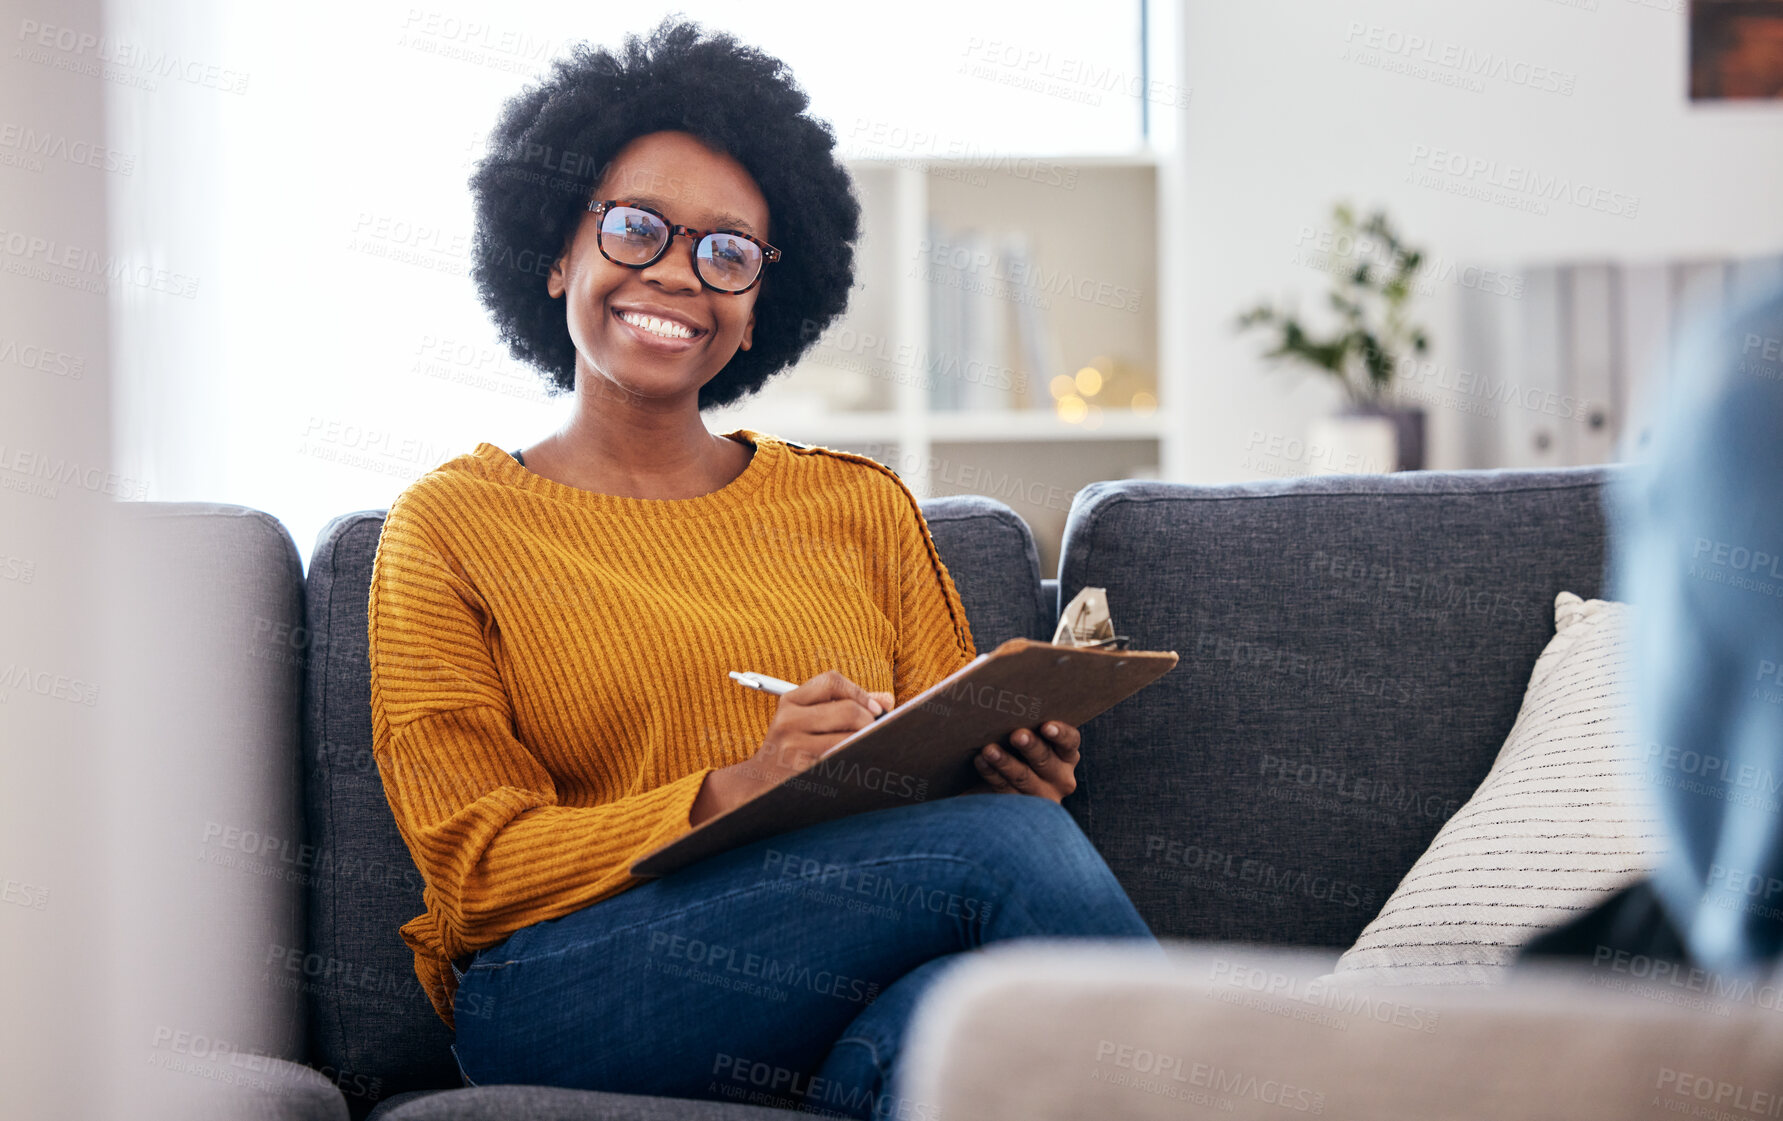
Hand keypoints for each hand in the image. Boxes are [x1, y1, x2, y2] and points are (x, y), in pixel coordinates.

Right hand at [690, 670, 893, 825]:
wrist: (757, 784)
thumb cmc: (793, 747)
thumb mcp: (808, 719)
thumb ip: (844, 705)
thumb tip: (886, 700)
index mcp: (790, 701)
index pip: (831, 681)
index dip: (860, 692)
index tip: (876, 709)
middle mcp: (788, 720)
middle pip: (847, 711)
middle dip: (870, 721)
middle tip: (878, 731)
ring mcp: (792, 747)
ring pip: (848, 738)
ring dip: (866, 742)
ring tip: (871, 747)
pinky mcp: (800, 772)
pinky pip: (841, 762)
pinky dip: (855, 761)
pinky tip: (859, 763)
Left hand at [969, 720, 1080, 801]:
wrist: (1008, 784)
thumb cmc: (1019, 747)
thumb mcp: (1030, 735)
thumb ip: (1025, 718)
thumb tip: (1006, 685)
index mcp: (1066, 754)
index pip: (1070, 741)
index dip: (1060, 733)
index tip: (1046, 726)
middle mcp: (1060, 777)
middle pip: (1045, 760)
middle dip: (1031, 747)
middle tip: (1017, 735)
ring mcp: (1041, 795)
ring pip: (1023, 777)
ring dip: (1005, 762)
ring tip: (989, 750)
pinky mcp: (1020, 808)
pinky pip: (1004, 789)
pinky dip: (991, 774)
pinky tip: (980, 761)